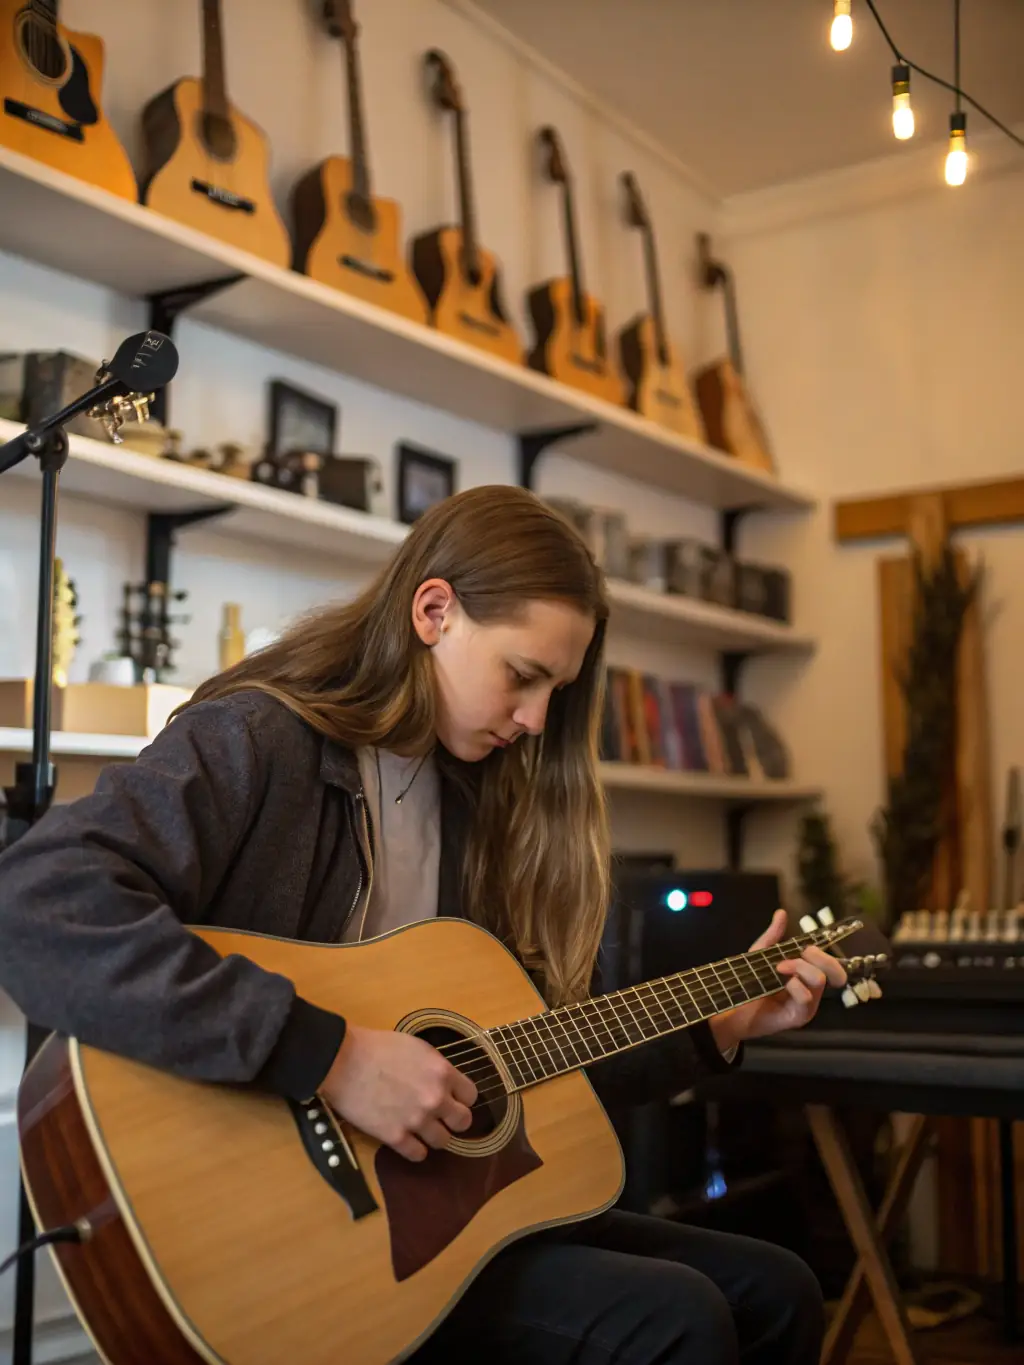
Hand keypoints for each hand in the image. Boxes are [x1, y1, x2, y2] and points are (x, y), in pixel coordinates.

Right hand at [320, 1024, 476, 1162]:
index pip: (471, 1096)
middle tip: (441, 1118)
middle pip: (463, 1122)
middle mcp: (436, 1099)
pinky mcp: (395, 1137)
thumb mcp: (417, 1048)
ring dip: (434, 1136)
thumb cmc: (378, 1047)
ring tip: (422, 1129)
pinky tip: (408, 1141)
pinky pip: (418, 1155)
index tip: (453, 1099)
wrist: (344, 1061)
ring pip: (443, 1142)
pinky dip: (415, 1150)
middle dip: (453, 1120)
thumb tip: (444, 1082)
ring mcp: (416, 1120)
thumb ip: (435, 1068)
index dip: (462, 1098)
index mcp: (442, 1072)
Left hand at [708, 909, 847, 1053]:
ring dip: (799, 969)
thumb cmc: (750, 982)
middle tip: (793, 957)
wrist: (735, 1008)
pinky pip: (806, 998)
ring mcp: (808, 1004)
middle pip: (834, 971)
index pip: (830, 963)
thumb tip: (782, 912)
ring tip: (778, 969)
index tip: (804, 949)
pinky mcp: (800, 1016)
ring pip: (819, 980)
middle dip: (818, 958)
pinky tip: (782, 986)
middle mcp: (812, 989)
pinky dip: (795, 987)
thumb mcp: (761, 955)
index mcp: (807, 974)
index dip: (821, 953)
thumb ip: (773, 936)